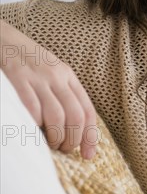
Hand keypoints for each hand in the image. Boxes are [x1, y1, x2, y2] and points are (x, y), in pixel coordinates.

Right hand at [1, 20, 96, 158]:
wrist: (4, 39)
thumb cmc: (27, 62)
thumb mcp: (52, 73)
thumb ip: (62, 94)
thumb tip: (72, 128)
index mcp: (68, 77)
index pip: (87, 110)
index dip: (90, 136)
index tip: (88, 155)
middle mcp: (57, 77)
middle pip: (75, 116)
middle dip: (72, 139)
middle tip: (65, 150)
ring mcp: (37, 78)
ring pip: (56, 116)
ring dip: (55, 137)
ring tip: (50, 145)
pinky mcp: (18, 79)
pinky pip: (31, 108)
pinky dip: (34, 126)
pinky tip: (32, 132)